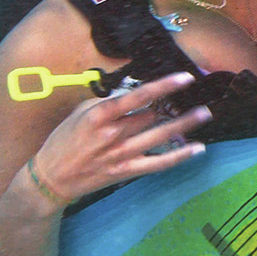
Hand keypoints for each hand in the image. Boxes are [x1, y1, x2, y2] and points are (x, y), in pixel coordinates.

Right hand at [29, 71, 210, 206]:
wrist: (51, 177)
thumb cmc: (65, 140)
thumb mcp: (81, 113)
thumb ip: (109, 103)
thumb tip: (135, 92)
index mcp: (100, 116)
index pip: (138, 96)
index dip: (163, 86)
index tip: (185, 78)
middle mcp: (113, 134)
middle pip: (151, 115)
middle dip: (172, 105)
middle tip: (196, 95)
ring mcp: (121, 154)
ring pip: (160, 136)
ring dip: (184, 124)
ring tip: (204, 113)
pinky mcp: (127, 171)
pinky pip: (159, 163)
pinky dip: (179, 156)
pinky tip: (197, 149)